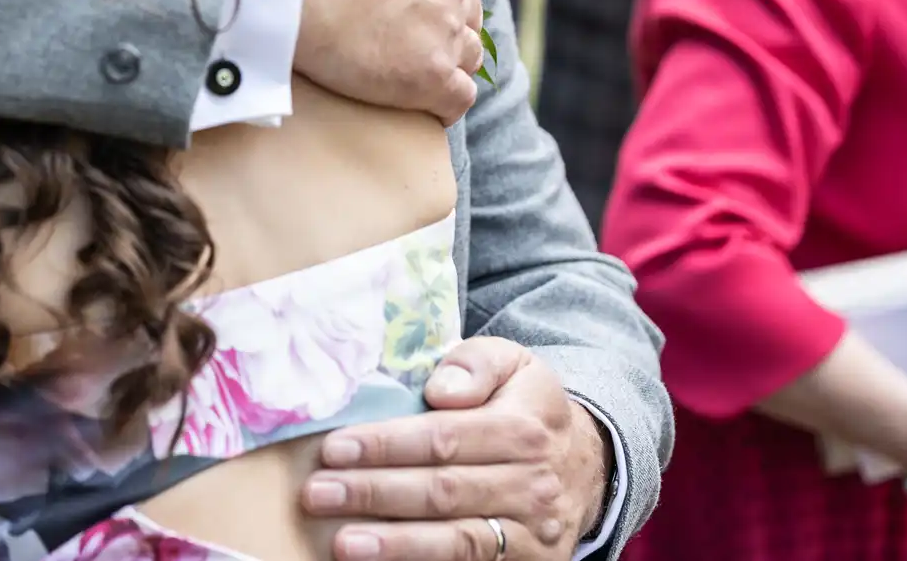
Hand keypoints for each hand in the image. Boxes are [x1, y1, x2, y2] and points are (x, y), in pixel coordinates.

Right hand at [276, 0, 483, 122]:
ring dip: (445, 62)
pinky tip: (419, 104)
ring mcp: (442, 30)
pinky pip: (458, 98)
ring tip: (407, 73)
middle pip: (465, 10)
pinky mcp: (427, 76)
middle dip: (443, 22)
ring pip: (466, 53)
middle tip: (403, 38)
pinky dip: (444, 102)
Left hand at [302, 338, 606, 559]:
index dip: (387, 446)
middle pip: (443, 491)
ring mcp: (531, 532)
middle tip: (318, 493)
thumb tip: (440, 390)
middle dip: (374, 494)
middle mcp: (531, 484)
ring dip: (395, 544)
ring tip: (343, 542)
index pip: (444, 438)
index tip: (335, 448)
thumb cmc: (526, 407)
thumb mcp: (513, 364)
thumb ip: (476, 364)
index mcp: (522, 427)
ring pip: (457, 541)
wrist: (588, 464)